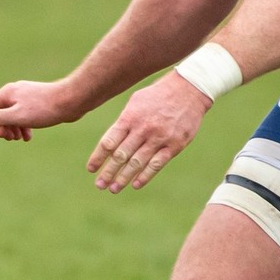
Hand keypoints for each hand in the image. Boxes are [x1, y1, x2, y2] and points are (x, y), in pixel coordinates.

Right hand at [0, 78, 79, 142]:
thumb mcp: (16, 117)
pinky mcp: (36, 102)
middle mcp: (14, 92)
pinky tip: (30, 136)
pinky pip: (23, 115)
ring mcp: (25, 97)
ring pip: (12, 115)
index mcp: (7, 93)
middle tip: (14, 139)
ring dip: (14, 129)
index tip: (5, 136)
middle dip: (4, 128)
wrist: (72, 100)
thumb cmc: (44, 109)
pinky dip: (24, 126)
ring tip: (22, 139)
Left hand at [86, 73, 208, 192]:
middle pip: (121, 155)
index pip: (109, 142)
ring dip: (124, 178)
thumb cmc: (157, 96)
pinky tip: (135, 185)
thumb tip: (110, 143)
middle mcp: (142, 129)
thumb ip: (123, 122)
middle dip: (108, 172)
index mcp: (129, 117)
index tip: (90, 169)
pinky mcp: (174, 145)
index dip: (98, 157)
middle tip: (99, 185)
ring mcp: (159, 138)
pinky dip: (145, 176)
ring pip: (137, 163)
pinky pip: (157, 164)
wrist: (188, 89)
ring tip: (114, 189)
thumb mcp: (135, 102)